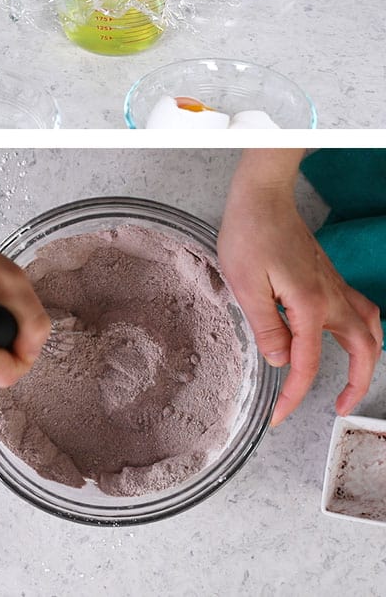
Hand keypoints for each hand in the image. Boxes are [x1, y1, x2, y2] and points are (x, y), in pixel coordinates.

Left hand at [219, 158, 382, 425]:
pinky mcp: (327, 277)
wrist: (262, 198)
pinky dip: (358, 333)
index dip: (293, 395)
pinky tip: (338, 338)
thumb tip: (281, 360)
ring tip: (350, 381)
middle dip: (356, 384)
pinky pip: (358, 311)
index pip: (306, 363)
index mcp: (310, 305)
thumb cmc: (250, 234)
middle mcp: (331, 297)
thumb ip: (266, 325)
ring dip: (366, 359)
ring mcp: (333, 285)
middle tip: (339, 408)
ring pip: (369, 329)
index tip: (279, 416)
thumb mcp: (245, 283)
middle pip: (363, 349)